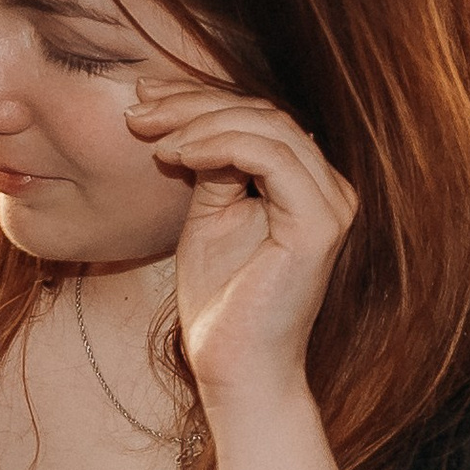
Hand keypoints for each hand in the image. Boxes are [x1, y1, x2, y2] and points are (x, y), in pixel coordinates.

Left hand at [126, 78, 355, 412]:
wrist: (235, 368)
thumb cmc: (220, 303)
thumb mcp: (209, 217)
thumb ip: (211, 168)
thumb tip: (186, 118)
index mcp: (306, 184)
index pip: (257, 119)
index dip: (199, 101)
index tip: (143, 102)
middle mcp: (328, 188)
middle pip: (262, 114)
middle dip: (193, 104)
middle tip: (139, 111)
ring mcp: (330, 204)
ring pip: (267, 126)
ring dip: (200, 121)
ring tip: (151, 136)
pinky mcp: (319, 223)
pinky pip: (270, 157)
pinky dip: (219, 145)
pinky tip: (177, 154)